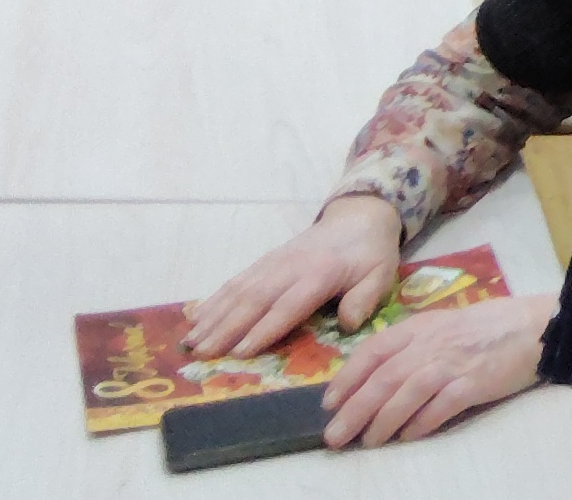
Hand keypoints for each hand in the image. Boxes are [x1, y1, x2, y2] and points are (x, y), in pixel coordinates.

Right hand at [187, 194, 403, 358]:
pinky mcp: (266, 261)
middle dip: (226, 328)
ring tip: (191, 341)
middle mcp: (290, 267)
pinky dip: (215, 299)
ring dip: (213, 316)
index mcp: (320, 274)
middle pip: (254, 300)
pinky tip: (196, 317)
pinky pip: (237, 280)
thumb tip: (348, 324)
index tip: (241, 352)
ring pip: (239, 290)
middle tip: (202, 354)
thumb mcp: (381, 275)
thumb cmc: (370, 252)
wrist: (359, 215)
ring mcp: (274, 262)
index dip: (264, 329)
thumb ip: (364, 298)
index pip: (288, 306)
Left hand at [323, 291, 554, 445]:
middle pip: (384, 378)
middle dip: (354, 409)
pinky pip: (440, 407)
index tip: (329, 402)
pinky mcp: (474, 383)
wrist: (535, 326)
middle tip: (334, 435)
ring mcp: (453, 363)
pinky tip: (408, 437)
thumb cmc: (487, 327)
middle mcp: (432, 343)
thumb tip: (376, 379)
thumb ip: (412, 346)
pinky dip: (421, 423)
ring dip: (382, 421)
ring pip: (406, 394)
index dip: (348, 377)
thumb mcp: (443, 325)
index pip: (373, 351)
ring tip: (367, 442)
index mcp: (420, 326)